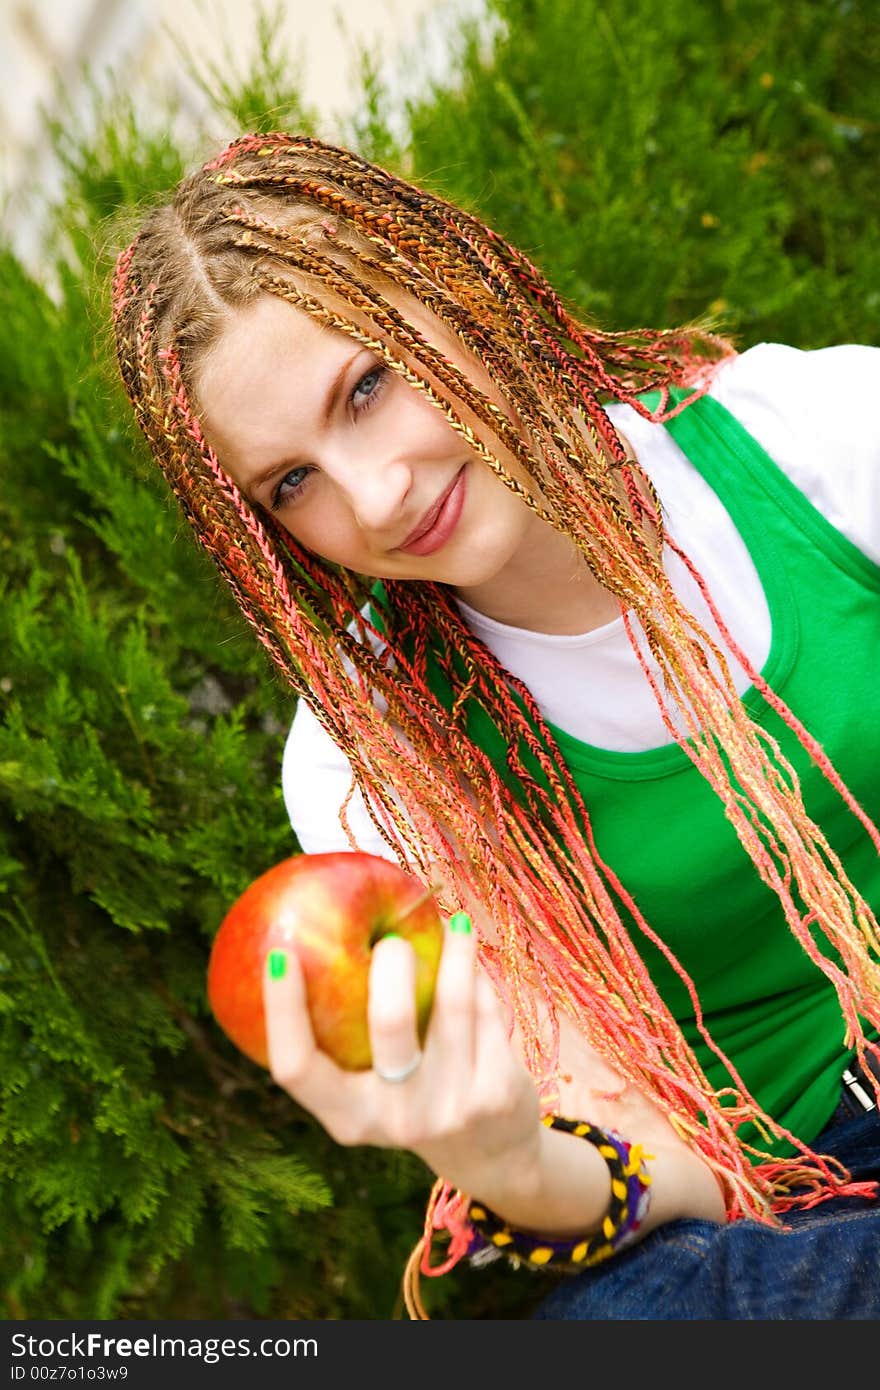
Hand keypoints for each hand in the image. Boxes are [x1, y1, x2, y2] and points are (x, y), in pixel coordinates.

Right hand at [261, 914, 543, 1200]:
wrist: (490, 1155)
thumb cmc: (413, 1097)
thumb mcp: (372, 1087)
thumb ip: (348, 1035)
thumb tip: (322, 935)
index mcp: (348, 1117)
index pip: (296, 1067)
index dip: (281, 1009)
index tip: (279, 952)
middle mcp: (396, 1119)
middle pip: (388, 1021)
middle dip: (392, 962)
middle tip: (393, 939)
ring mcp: (449, 1107)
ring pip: (452, 1004)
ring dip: (454, 953)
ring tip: (454, 924)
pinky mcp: (494, 1092)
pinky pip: (486, 1012)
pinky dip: (479, 983)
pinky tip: (475, 969)